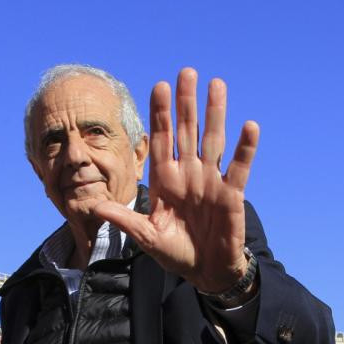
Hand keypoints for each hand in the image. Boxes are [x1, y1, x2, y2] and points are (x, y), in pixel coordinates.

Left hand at [93, 67, 258, 292]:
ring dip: (215, 113)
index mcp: (166, 180)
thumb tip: (94, 207)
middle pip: (186, 131)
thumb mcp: (145, 236)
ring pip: (212, 139)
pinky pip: (238, 166)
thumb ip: (124, 219)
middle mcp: (188, 174)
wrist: (204, 271)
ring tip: (216, 85)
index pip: (161, 140)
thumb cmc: (175, 252)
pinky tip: (249, 126)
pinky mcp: (231, 193)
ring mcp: (210, 180)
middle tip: (187, 72)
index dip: (160, 114)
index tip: (159, 87)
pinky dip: (244, 147)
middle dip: (185, 103)